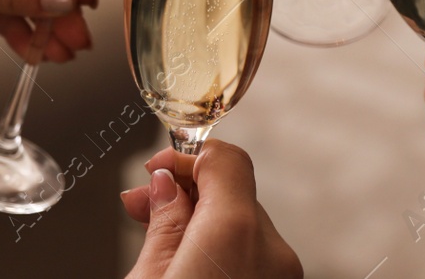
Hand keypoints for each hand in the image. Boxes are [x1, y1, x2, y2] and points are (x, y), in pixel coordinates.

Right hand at [120, 141, 301, 278]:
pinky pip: (252, 256)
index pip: (224, 159)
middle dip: (186, 193)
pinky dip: (223, 251)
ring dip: (202, 224)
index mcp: (236, 232)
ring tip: (159, 243)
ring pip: (241, 227)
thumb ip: (162, 224)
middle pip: (230, 193)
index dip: (184, 157)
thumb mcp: (149, 278)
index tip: (155, 171)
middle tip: (142, 206)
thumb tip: (166, 186)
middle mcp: (271, 251)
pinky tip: (191, 262)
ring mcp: (282, 276)